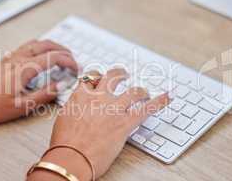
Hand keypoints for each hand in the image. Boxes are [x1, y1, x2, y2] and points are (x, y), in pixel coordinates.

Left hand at [0, 40, 77, 131]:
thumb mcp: (22, 105)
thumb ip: (44, 95)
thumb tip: (60, 86)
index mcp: (25, 68)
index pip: (54, 58)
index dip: (69, 62)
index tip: (76, 69)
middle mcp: (19, 58)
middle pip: (47, 45)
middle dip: (63, 50)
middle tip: (73, 60)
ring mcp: (11, 57)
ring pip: (36, 43)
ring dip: (52, 46)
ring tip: (61, 54)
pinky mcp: (6, 60)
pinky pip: (27, 46)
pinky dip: (40, 47)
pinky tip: (40, 56)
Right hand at [29, 69, 169, 180]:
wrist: (70, 158)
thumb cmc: (64, 144)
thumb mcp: (63, 120)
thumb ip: (74, 109)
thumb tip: (78, 109)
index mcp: (81, 96)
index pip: (91, 78)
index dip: (98, 76)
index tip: (100, 78)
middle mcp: (98, 98)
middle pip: (113, 76)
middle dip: (120, 73)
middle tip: (123, 74)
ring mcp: (113, 108)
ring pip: (134, 91)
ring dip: (141, 90)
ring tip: (143, 91)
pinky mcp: (125, 122)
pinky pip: (147, 108)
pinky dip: (160, 101)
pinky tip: (168, 97)